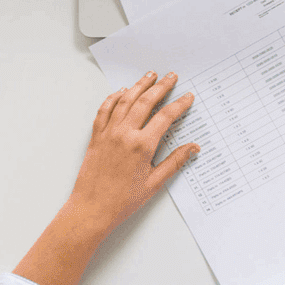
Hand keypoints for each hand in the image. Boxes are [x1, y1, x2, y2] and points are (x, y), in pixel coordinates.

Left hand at [68, 71, 198, 235]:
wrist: (91, 208)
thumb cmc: (122, 200)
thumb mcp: (155, 183)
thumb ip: (175, 161)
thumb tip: (193, 148)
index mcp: (141, 146)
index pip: (165, 117)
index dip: (179, 104)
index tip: (187, 97)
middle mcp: (124, 134)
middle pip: (145, 102)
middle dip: (161, 86)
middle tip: (171, 77)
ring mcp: (108, 133)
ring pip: (125, 100)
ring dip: (139, 86)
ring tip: (149, 76)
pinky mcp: (96, 136)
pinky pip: (105, 110)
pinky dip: (113, 97)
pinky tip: (121, 92)